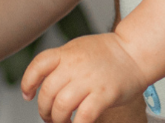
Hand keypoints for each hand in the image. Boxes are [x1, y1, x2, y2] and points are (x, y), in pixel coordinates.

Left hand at [19, 34, 147, 122]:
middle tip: (49, 117)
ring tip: (62, 122)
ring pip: (61, 106)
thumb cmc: (109, 53)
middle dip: (45, 110)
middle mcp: (75, 65)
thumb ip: (61, 61)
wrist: (137, 52)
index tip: (28, 95)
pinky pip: (84, 116)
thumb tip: (42, 82)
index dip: (28, 83)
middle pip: (48, 92)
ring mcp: (90, 80)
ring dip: (58, 120)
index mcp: (67, 53)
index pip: (38, 66)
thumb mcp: (79, 48)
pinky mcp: (104, 94)